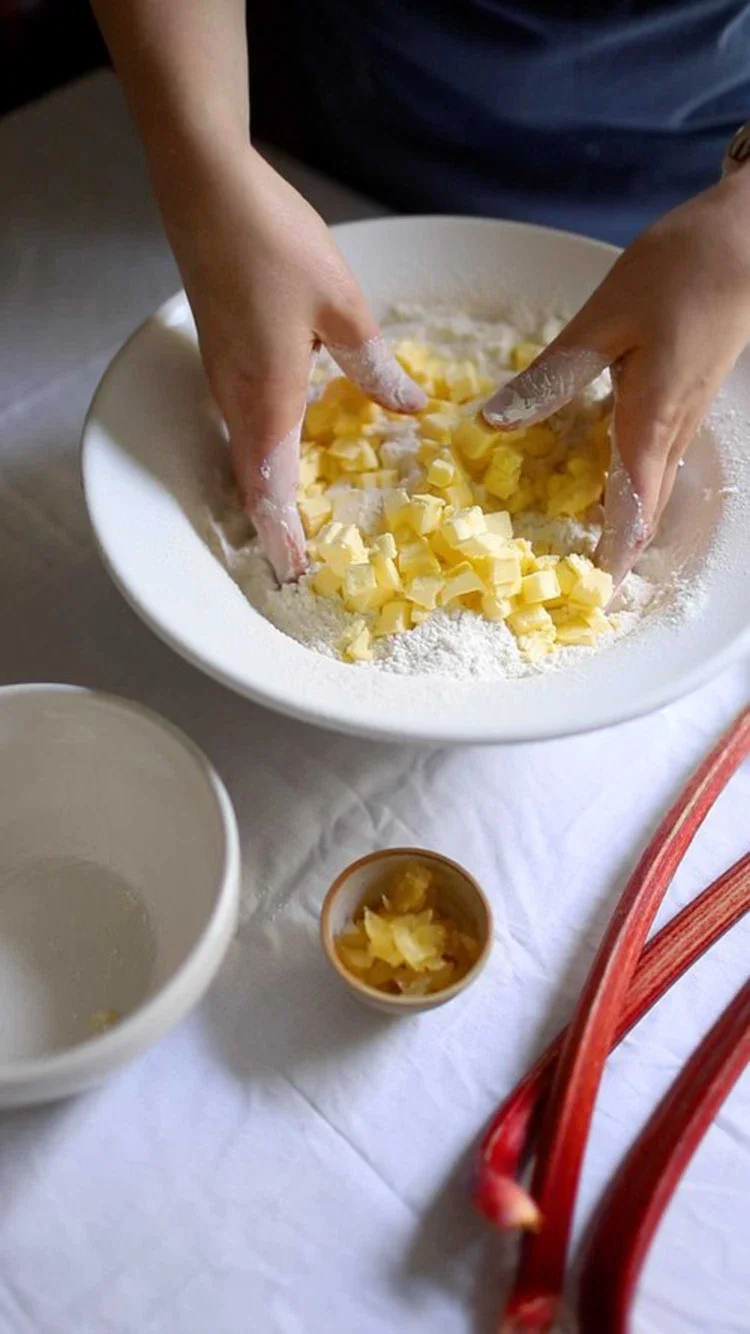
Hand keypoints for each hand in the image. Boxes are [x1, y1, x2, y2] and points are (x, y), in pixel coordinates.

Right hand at [157, 146, 424, 580]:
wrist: (206, 190)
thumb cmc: (275, 243)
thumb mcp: (344, 307)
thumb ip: (374, 367)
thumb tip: (409, 409)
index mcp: (269, 398)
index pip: (270, 489)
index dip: (282, 536)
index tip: (294, 575)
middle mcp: (238, 400)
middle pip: (253, 483)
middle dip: (277, 527)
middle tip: (301, 564)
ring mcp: (224, 380)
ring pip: (247, 456)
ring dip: (270, 494)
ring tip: (298, 526)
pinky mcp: (223, 358)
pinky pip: (245, 425)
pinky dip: (264, 456)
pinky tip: (288, 455)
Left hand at [483, 173, 749, 583]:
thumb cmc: (682, 269)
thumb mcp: (604, 319)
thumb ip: (551, 375)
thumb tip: (494, 423)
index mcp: (651, 419)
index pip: (631, 507)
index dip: (613, 555)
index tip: (593, 596)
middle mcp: (673, 429)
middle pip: (646, 509)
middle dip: (617, 552)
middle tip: (584, 589)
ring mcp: (685, 415)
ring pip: (654, 486)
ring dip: (625, 523)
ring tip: (591, 554)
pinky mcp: (686, 397)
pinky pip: (657, 459)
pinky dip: (633, 486)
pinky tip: (607, 486)